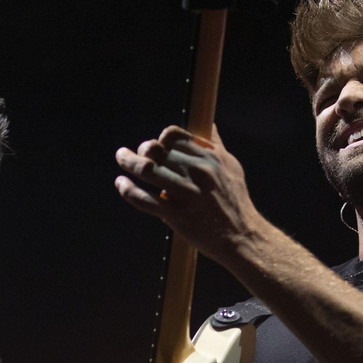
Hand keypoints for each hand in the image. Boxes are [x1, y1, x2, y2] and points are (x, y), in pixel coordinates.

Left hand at [114, 125, 264, 264]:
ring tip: (122, 159)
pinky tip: (121, 184)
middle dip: (140, 149)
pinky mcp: (177, 215)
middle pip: (156, 150)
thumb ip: (215, 145)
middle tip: (132, 154)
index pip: (174, 136)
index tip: (156, 146)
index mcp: (209, 158)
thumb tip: (208, 126)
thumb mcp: (231, 167)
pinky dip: (127, 190)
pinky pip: (144, 199)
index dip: (160, 137)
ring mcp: (186, 194)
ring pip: (146, 170)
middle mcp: (197, 172)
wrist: (241, 236)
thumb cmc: (235, 201)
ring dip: (128, 162)